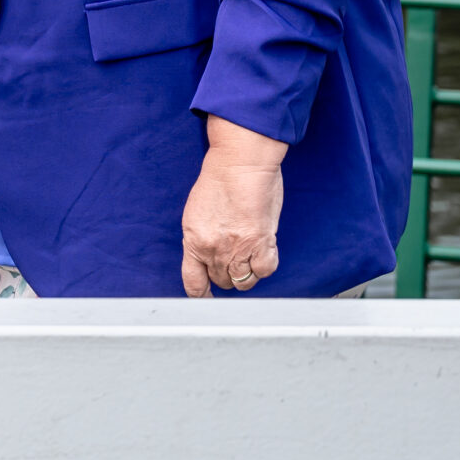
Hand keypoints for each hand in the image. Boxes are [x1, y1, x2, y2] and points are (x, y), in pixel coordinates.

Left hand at [179, 115, 286, 296]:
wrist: (239, 161)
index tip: (206, 299)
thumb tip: (211, 257)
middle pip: (222, 281)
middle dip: (228, 273)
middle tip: (235, 256)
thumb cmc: (220, 178)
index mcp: (193, 240)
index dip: (201, 295)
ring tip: (250, 253)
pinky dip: (265, 264)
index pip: (193, 283)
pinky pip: (264, 270)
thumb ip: (204, 237)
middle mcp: (213, 249)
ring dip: (247, 271)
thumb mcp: (198, 212)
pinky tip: (264, 249)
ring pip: (243, 281)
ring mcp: (237, 248)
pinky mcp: (260, 243)